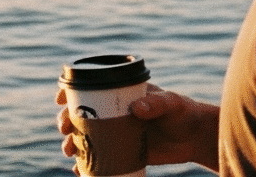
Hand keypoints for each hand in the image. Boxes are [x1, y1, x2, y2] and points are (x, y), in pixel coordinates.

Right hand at [56, 84, 219, 172]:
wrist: (194, 138)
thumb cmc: (183, 113)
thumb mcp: (172, 104)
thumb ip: (157, 104)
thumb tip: (136, 108)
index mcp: (122, 94)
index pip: (92, 87)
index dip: (72, 90)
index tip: (61, 97)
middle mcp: (115, 112)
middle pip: (82, 115)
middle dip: (66, 121)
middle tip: (66, 129)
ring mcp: (116, 133)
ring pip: (85, 138)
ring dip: (72, 143)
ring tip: (70, 151)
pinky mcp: (121, 153)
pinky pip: (97, 160)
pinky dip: (85, 166)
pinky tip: (80, 172)